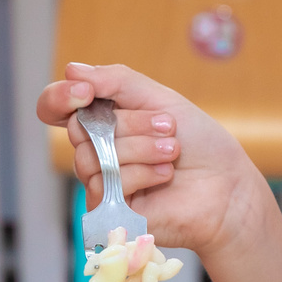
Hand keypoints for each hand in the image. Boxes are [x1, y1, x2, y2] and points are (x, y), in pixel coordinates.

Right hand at [33, 61, 269, 258]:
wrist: (227, 186)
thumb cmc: (199, 143)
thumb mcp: (160, 98)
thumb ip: (115, 81)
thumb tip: (72, 70)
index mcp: (103, 120)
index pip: (54, 107)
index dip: (59, 97)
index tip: (84, 92)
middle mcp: (96, 150)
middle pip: (79, 128)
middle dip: (129, 123)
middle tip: (169, 126)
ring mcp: (101, 181)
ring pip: (93, 157)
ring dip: (140, 148)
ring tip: (172, 152)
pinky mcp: (110, 211)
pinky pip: (104, 185)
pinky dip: (141, 173)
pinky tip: (165, 175)